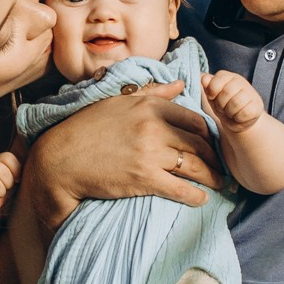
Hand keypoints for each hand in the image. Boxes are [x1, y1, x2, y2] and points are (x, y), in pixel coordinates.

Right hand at [0, 150, 21, 222]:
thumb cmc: (12, 190)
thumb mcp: (21, 178)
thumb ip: (28, 167)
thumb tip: (43, 156)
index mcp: (2, 158)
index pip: (9, 159)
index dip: (15, 173)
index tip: (17, 179)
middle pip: (0, 171)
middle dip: (7, 184)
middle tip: (6, 188)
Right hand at [24, 79, 220, 222]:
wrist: (61, 159)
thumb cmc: (87, 129)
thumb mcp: (119, 102)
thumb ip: (153, 93)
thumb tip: (180, 84)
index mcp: (149, 106)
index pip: (194, 119)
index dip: (208, 134)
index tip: (212, 144)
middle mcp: (153, 127)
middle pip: (199, 144)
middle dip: (215, 157)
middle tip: (222, 166)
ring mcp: (150, 153)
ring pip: (195, 166)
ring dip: (212, 177)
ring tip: (219, 183)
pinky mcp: (144, 179)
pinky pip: (180, 189)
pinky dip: (196, 196)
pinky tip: (202, 199)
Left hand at [201, 70, 267, 131]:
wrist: (239, 120)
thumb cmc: (224, 106)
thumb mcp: (212, 97)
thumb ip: (207, 87)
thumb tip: (203, 78)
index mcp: (227, 76)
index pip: (215, 82)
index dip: (212, 93)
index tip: (213, 98)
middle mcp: (240, 81)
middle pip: (226, 93)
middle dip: (221, 105)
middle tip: (224, 107)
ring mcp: (250, 92)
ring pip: (235, 103)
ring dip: (229, 112)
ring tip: (231, 112)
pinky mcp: (257, 105)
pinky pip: (244, 113)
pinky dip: (239, 118)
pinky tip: (239, 116)